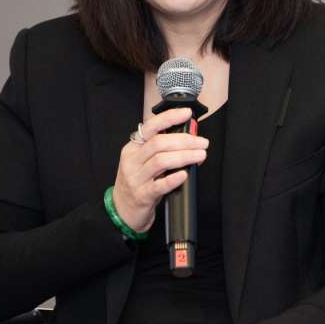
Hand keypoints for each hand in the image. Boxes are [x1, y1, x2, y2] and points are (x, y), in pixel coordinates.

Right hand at [112, 107, 207, 232]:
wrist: (122, 210)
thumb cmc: (137, 183)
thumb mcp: (144, 162)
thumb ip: (161, 150)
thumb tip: (188, 138)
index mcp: (133, 148)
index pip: (150, 127)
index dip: (169, 117)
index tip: (186, 113)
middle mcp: (132, 161)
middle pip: (158, 143)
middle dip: (184, 140)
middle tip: (202, 143)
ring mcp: (136, 178)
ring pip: (160, 161)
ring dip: (184, 156)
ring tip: (200, 155)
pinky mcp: (142, 195)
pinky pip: (159, 185)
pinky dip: (173, 179)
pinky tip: (185, 174)